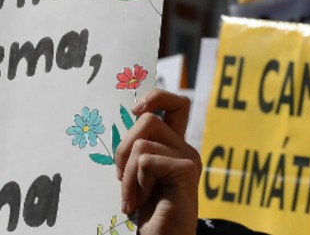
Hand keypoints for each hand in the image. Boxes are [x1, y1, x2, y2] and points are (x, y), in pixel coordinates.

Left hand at [115, 90, 200, 234]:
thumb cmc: (146, 212)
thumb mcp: (136, 174)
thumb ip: (137, 149)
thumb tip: (125, 121)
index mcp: (174, 146)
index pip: (176, 103)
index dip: (156, 96)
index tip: (135, 111)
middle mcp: (185, 148)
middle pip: (148, 119)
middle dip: (123, 147)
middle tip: (120, 177)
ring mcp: (188, 158)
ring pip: (141, 143)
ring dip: (127, 174)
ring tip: (132, 197)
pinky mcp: (186, 170)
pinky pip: (145, 160)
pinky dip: (134, 184)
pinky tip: (141, 202)